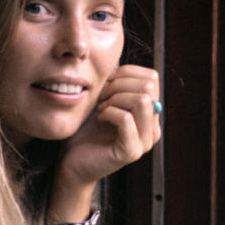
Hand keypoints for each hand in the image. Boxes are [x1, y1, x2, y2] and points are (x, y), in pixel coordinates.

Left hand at [58, 65, 161, 187]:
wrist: (72, 162)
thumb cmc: (86, 131)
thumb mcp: (103, 101)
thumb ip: (117, 85)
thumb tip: (118, 62)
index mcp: (150, 114)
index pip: (152, 78)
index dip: (126, 73)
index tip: (106, 84)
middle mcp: (153, 128)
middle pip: (149, 86)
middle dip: (119, 85)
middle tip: (101, 97)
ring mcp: (144, 142)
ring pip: (142, 100)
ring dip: (115, 98)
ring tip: (101, 108)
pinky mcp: (131, 152)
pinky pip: (126, 119)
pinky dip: (109, 112)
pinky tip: (100, 117)